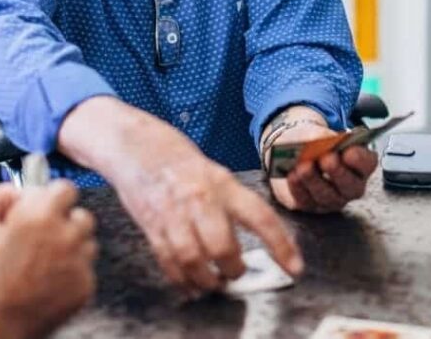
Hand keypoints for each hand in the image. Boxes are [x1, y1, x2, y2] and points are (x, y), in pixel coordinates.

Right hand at [0, 180, 97, 338]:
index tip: (57, 204)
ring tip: (52, 264)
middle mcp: (63, 233)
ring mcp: (78, 258)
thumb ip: (30, 212)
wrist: (0, 320)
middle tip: (55, 237)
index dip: (60, 197)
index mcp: (39, 215)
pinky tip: (55, 282)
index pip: (65, 188)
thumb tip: (44, 197)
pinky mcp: (86, 281)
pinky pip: (87, 270)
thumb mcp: (3, 234)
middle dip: (71, 224)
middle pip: (82, 216)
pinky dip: (75, 274)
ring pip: (88, 243)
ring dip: (75, 249)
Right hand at [107, 124, 303, 296]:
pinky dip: (182, 280)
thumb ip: (231, 204)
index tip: (295, 268)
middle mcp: (201, 199)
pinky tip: (190, 285)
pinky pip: (169, 262)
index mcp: (224, 184)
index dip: (281, 245)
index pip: (261, 217)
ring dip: (206, 280)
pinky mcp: (151, 226)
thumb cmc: (181, 163)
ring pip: (193, 260)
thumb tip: (254, 241)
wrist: (136, 145)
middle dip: (233, 270)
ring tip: (213, 284)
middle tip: (236, 274)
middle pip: (222, 247)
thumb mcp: (215, 174)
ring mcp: (173, 214)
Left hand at [269, 124, 378, 213]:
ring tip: (304, 166)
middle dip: (338, 172)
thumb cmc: (312, 141)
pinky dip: (298, 187)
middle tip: (327, 158)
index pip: (368, 163)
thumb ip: (321, 135)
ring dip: (314, 179)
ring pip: (327, 196)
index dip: (360, 159)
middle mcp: (350, 186)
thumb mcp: (316, 131)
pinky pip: (306, 201)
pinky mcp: (310, 206)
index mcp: (360, 163)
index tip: (349, 151)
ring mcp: (332, 200)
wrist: (294, 151)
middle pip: (351, 186)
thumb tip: (320, 140)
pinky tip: (293, 175)